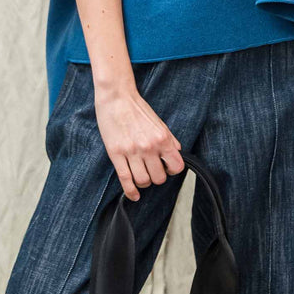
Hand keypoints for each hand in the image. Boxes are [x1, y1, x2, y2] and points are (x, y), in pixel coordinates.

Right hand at [93, 80, 184, 199]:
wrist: (116, 97)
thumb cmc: (137, 108)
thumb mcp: (159, 122)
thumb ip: (170, 139)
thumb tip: (178, 153)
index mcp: (162, 139)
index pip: (176, 167)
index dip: (172, 171)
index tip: (166, 169)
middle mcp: (148, 147)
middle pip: (158, 178)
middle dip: (156, 178)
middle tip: (152, 172)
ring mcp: (131, 151)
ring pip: (142, 181)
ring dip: (144, 183)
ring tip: (141, 177)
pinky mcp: (116, 154)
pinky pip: (125, 179)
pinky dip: (130, 191)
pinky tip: (133, 195)